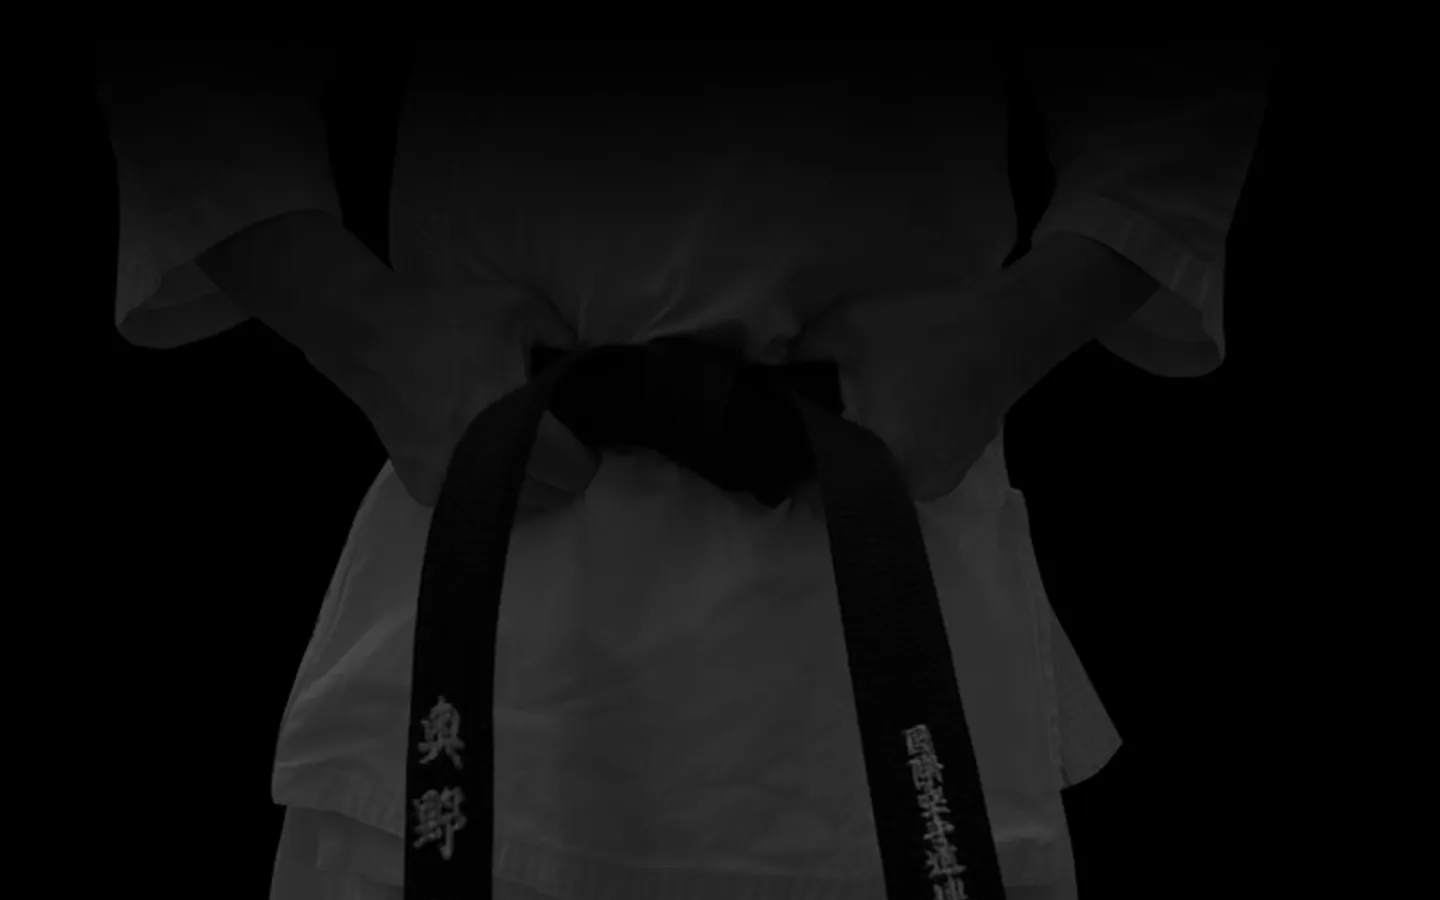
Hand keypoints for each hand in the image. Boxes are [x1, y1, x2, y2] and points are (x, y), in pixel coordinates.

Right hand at [349, 272, 599, 511]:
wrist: (370, 335)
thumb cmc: (449, 317)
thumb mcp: (522, 308)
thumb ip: (570, 344)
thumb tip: (597, 375)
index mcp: (511, 416)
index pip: (574, 470)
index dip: (588, 454)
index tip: (582, 434)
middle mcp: (481, 460)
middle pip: (553, 496)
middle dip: (562, 469)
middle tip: (553, 437)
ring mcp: (449, 481)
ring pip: (520, 509)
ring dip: (531, 484)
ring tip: (518, 443)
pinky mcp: (425, 491)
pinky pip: (481, 506)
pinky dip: (494, 488)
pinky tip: (484, 452)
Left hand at [787, 278, 1011, 502]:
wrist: (1009, 327)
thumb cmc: (926, 334)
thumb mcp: (847, 328)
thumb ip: (801, 352)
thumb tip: (774, 369)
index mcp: (882, 466)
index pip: (820, 495)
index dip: (794, 475)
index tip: (775, 453)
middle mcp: (913, 489)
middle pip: (853, 493)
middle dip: (825, 468)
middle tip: (801, 436)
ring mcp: (941, 481)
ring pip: (882, 482)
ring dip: (859, 460)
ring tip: (834, 425)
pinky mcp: (957, 463)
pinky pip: (908, 469)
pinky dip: (889, 451)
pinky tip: (877, 418)